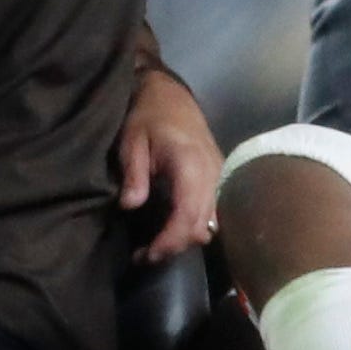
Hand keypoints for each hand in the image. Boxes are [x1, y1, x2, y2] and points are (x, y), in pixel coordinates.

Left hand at [117, 63, 219, 260]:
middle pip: (201, 227)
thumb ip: (134, 174)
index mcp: (190, 166)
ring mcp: (219, 177)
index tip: (146, 255)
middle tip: (144, 255)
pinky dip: (193, 226)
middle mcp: (212, 175)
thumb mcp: (132, 141)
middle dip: (174, 246)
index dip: (169, 242)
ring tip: (156, 244)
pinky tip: (172, 226)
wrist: (170, 93)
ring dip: (185, 239)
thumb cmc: (148, 115)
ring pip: (210, 223)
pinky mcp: (219, 179)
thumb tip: (131, 206)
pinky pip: (212, 212)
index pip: (187, 216)